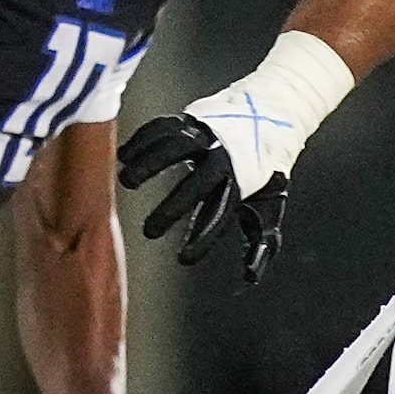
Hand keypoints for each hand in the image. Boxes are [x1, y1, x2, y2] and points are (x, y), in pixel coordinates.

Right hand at [118, 31, 354, 282]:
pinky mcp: (189, 120)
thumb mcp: (269, 208)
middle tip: (149, 233)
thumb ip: (260, 243)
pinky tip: (123, 157)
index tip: (184, 259)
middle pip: (197, 184)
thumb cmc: (264, 172)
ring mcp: (205, 136)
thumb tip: (251, 278)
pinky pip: (163, 127)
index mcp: (242, 182)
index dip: (204, 238)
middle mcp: (223, 158)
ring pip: (174, 147)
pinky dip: (142, 139)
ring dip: (149, 164)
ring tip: (126, 183)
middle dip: (173, 208)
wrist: (271, 116)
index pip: (221, 214)